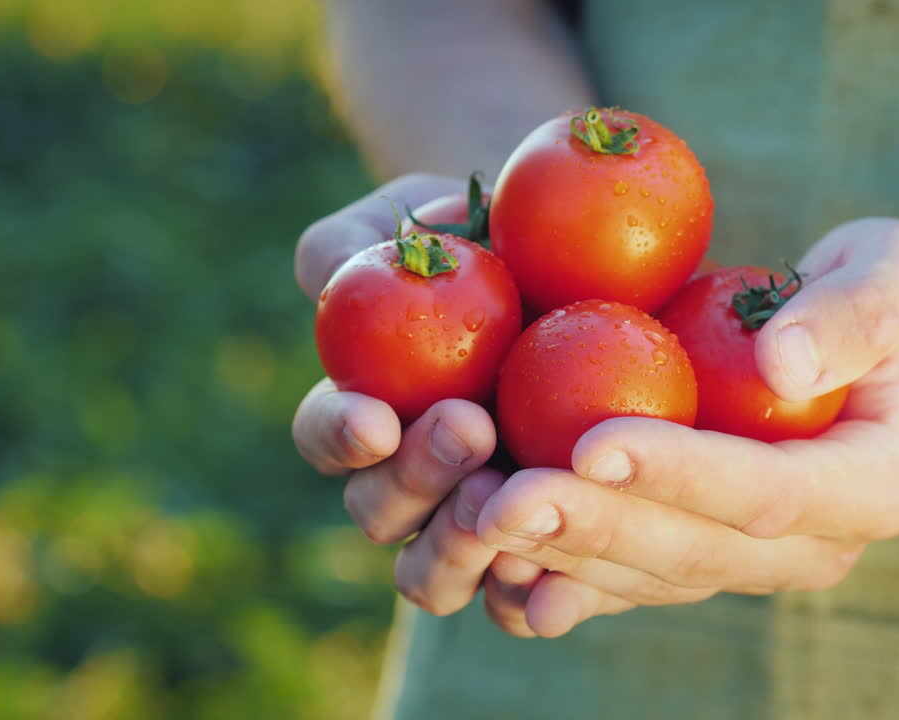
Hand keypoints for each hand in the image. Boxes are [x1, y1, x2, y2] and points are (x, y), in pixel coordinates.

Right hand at [292, 174, 546, 617]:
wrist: (577, 268)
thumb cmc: (478, 237)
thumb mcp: (415, 220)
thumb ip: (354, 245)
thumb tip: (321, 274)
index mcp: (365, 412)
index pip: (325, 436)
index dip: (339, 436)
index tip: (376, 417)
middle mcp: (409, 479)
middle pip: (379, 513)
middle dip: (415, 480)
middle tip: (469, 428)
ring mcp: (474, 517)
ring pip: (437, 572)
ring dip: (462, 545)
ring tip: (513, 497)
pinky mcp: (542, 543)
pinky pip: (521, 598)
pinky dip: (529, 597)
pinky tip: (562, 566)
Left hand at [469, 218, 898, 636]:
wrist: (858, 337)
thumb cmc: (881, 289)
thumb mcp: (892, 273)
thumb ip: (854, 314)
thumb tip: (783, 366)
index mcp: (872, 488)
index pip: (766, 492)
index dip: (679, 474)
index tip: (591, 441)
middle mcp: (812, 547)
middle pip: (693, 552)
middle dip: (594, 530)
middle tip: (503, 503)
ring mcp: (750, 562)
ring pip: (647, 575)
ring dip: (558, 555)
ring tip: (475, 522)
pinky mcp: (697, 555)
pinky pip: (623, 577)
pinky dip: (557, 571)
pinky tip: (486, 560)